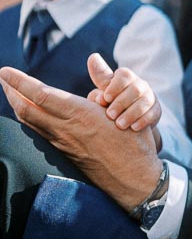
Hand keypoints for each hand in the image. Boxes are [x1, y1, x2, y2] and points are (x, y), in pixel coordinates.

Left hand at [0, 66, 162, 212]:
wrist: (133, 179)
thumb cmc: (133, 142)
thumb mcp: (121, 107)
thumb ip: (104, 83)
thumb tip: (93, 59)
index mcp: (80, 115)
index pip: (40, 95)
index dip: (20, 82)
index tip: (5, 71)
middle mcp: (66, 130)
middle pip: (26, 110)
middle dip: (11, 92)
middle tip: (3, 78)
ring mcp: (62, 143)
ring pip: (29, 123)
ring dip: (16, 105)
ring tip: (11, 92)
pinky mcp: (64, 152)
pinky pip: (38, 132)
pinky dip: (28, 119)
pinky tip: (29, 114)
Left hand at [86, 54, 161, 132]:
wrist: (127, 118)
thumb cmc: (111, 100)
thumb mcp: (104, 88)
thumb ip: (99, 77)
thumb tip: (93, 58)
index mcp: (126, 77)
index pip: (124, 76)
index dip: (115, 87)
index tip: (105, 98)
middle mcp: (140, 84)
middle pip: (135, 89)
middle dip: (121, 103)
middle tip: (110, 115)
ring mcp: (150, 97)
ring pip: (145, 102)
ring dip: (131, 114)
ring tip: (120, 125)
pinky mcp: (156, 110)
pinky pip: (153, 113)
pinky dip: (143, 120)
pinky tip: (133, 128)